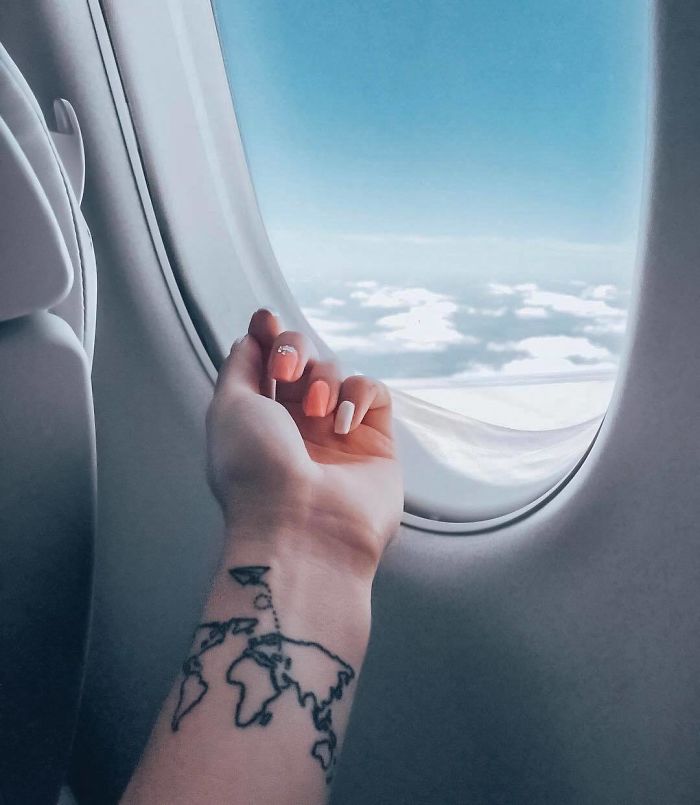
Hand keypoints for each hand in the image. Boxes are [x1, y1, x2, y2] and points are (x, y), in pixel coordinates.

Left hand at [206, 310, 402, 579]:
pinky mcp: (376, 442)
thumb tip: (252, 335)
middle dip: (295, 350)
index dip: (269, 335)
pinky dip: (358, 397)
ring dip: (324, 380)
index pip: (269, 362)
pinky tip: (343, 424)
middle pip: (304, 358)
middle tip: (288, 369)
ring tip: (316, 413)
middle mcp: (298, 424)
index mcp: (260, 418)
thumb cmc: (255, 469)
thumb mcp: (229, 406)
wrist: (300, 526)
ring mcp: (338, 434)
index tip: (266, 320)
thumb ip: (240, 365)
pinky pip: (374, 393)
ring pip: (338, 373)